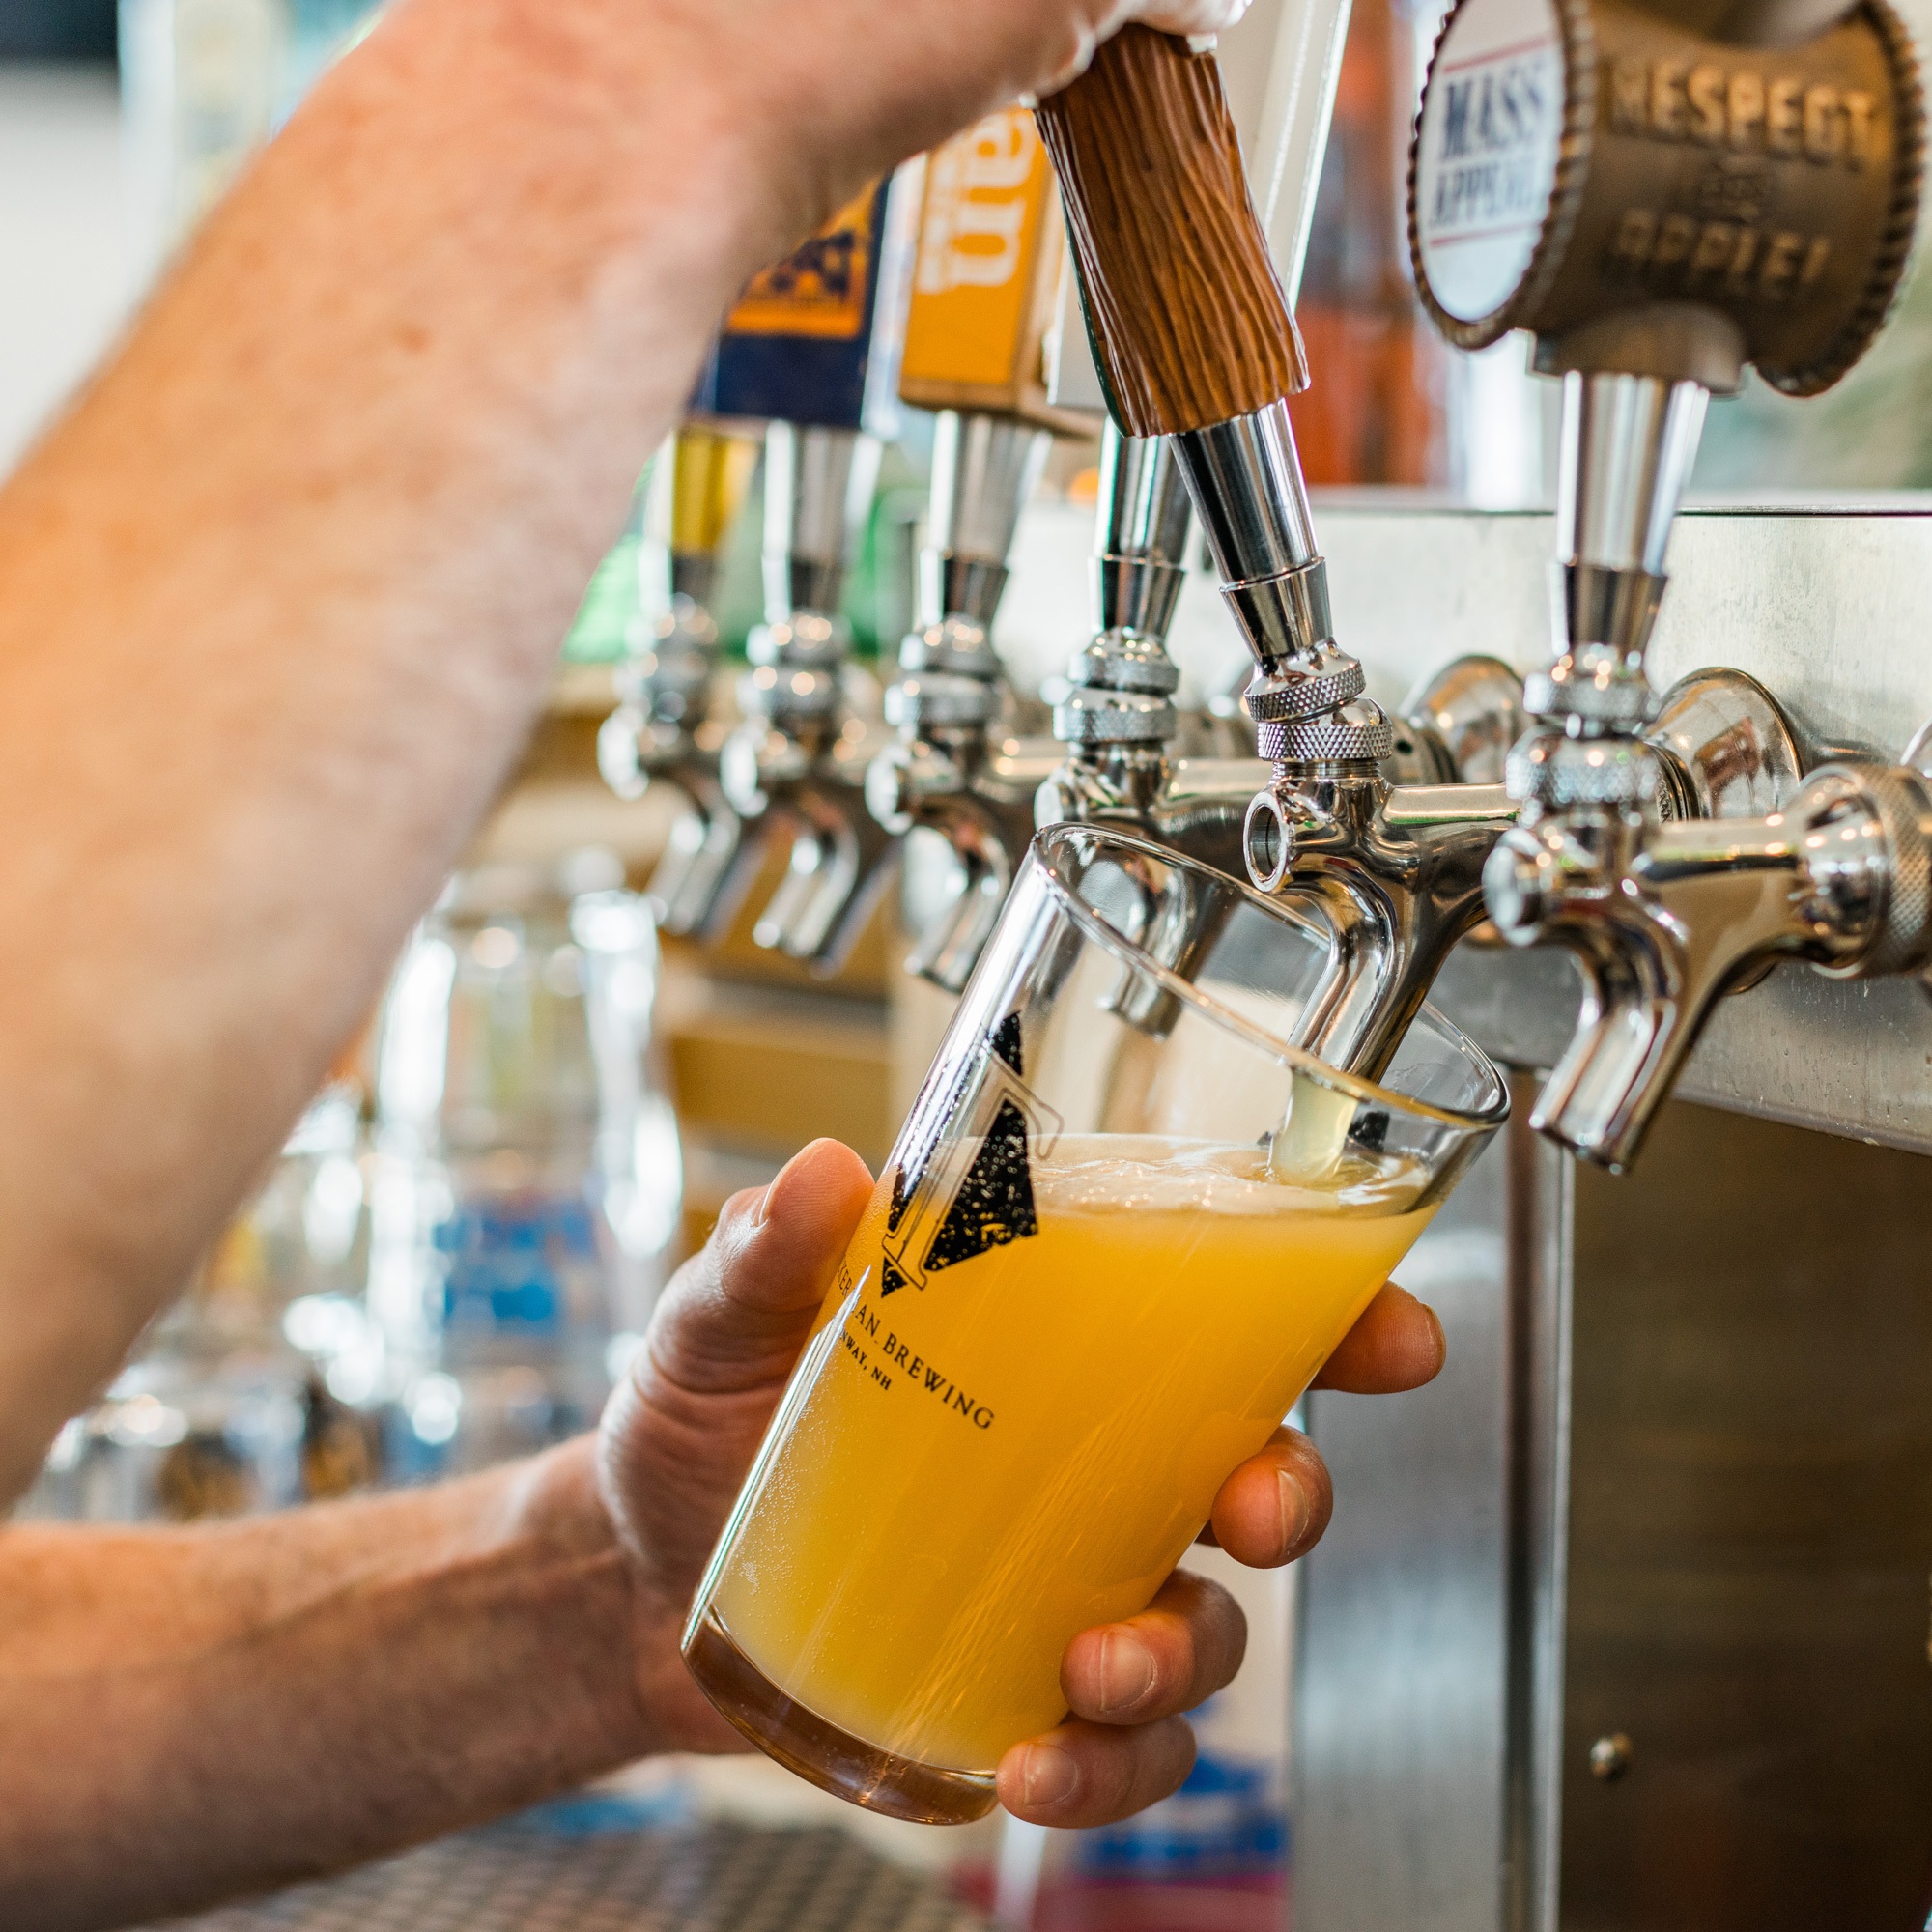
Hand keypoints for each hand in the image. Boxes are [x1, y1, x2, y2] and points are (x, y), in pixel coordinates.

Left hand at [599, 1137, 1444, 1823]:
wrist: (635, 1580)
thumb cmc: (703, 1424)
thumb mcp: (719, 1326)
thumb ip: (764, 1257)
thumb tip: (822, 1177)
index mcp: (1052, 1350)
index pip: (1223, 1322)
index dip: (1337, 1322)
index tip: (1393, 1337)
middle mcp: (1090, 1465)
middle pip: (1258, 1472)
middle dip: (1292, 1496)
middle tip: (1253, 1517)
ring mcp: (1069, 1584)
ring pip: (1205, 1625)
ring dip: (1180, 1657)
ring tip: (1090, 1674)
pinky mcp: (1026, 1691)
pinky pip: (1124, 1747)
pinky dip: (1108, 1770)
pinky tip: (1034, 1766)